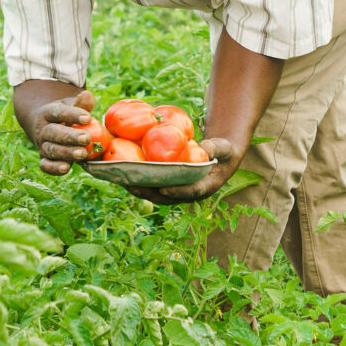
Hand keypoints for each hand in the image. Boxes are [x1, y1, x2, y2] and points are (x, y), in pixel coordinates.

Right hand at [31, 89, 96, 175]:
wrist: (46, 126)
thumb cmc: (64, 115)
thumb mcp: (70, 105)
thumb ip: (81, 103)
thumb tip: (88, 96)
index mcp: (48, 113)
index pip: (59, 112)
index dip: (73, 115)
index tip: (87, 118)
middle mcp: (43, 129)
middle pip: (54, 133)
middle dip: (70, 136)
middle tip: (86, 138)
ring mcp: (42, 145)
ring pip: (51, 149)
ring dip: (66, 152)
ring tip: (82, 154)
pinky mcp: (44, 159)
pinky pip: (45, 165)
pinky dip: (53, 168)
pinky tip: (66, 169)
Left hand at [125, 138, 240, 204]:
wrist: (220, 159)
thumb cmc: (223, 153)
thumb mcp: (224, 148)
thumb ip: (216, 148)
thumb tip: (205, 147)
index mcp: (205, 187)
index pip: (190, 192)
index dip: (177, 191)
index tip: (164, 189)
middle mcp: (189, 193)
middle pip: (166, 197)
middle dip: (149, 192)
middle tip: (133, 185)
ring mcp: (179, 191)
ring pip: (156, 194)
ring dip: (140, 189)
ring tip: (122, 180)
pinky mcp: (170, 186)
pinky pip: (154, 186)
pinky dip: (140, 181)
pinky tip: (126, 173)